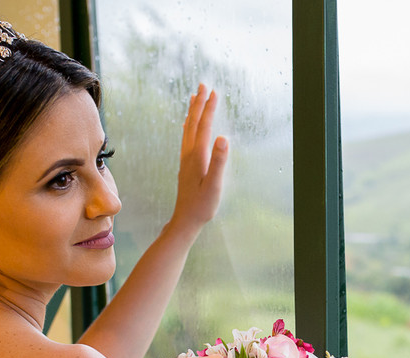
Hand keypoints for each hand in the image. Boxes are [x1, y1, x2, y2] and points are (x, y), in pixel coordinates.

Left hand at [170, 84, 228, 231]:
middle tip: (203, 84)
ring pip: (188, 129)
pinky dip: (188, 126)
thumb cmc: (202, 206)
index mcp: (198, 156)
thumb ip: (219, 161)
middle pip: (193, 123)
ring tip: (194, 97)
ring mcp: (185, 159)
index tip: (214, 91)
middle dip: (199, 103)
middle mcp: (189, 154)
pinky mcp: (185, 165)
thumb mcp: (214, 185)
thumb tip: (223, 138)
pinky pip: (186, 138)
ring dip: (192, 112)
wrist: (185, 220)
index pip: (204, 126)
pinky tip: (188, 124)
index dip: (209, 108)